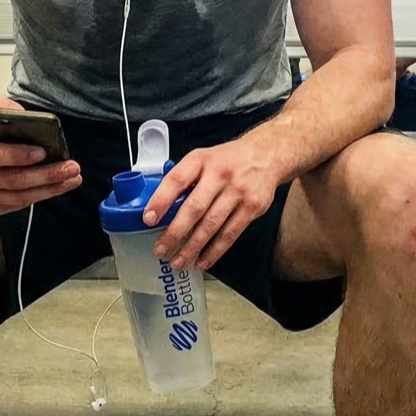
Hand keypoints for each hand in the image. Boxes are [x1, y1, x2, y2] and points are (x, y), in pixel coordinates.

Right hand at [0, 95, 81, 216]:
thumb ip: (3, 107)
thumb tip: (29, 119)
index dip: (18, 155)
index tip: (43, 151)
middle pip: (11, 180)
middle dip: (46, 175)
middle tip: (71, 168)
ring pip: (17, 198)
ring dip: (48, 190)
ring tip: (71, 179)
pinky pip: (13, 206)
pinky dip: (36, 197)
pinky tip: (54, 187)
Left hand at [143, 140, 279, 271]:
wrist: (267, 154)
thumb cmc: (227, 160)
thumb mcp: (203, 158)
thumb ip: (184, 179)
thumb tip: (159, 207)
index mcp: (201, 160)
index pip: (177, 180)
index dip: (161, 200)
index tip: (148, 219)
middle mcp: (219, 174)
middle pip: (194, 208)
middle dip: (174, 233)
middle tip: (160, 250)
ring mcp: (238, 191)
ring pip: (211, 225)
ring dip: (192, 248)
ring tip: (177, 262)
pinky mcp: (252, 207)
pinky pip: (230, 234)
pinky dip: (214, 251)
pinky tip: (202, 261)